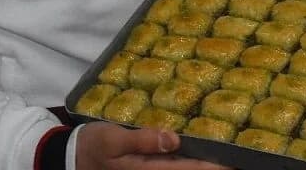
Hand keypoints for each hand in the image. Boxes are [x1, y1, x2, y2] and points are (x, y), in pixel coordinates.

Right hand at [75, 123, 231, 169]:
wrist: (69, 158)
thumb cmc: (91, 146)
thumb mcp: (112, 139)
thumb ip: (142, 140)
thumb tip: (174, 139)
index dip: (211, 168)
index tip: (233, 164)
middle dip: (210, 168)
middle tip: (236, 161)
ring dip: (198, 165)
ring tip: (222, 159)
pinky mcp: (145, 168)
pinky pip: (171, 167)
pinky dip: (185, 162)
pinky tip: (193, 153)